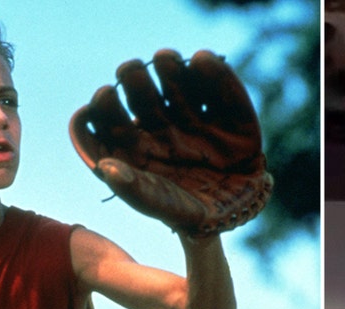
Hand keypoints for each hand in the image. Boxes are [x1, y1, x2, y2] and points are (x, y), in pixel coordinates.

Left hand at [70, 49, 273, 237]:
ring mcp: (190, 111)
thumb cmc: (189, 211)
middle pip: (135, 85)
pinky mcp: (223, 107)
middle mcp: (158, 121)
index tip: (106, 95)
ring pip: (172, 74)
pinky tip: (201, 61)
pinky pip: (216, 79)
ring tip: (167, 61)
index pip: (107, 113)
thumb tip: (106, 167)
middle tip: (134, 72)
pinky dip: (210, 67)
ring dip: (166, 62)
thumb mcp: (160, 204)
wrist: (241, 211)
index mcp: (134, 141)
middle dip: (132, 74)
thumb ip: (133, 189)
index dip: (103, 101)